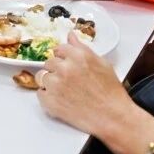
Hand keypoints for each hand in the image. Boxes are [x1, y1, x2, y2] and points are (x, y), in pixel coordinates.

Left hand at [36, 38, 153, 153]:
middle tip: (70, 81)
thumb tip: (70, 36)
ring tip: (66, 91)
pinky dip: (48, 97)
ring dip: (51, 82)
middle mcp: (64, 68)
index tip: (68, 64)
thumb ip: (82, 48)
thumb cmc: (110, 92)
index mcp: (78, 56)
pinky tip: (62, 100)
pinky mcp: (50, 101)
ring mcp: (55, 85)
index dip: (64, 58)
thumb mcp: (102, 63)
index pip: (59, 49)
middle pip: (49, 62)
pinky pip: (40, 93)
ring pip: (42, 77)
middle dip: (57, 70)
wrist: (113, 117)